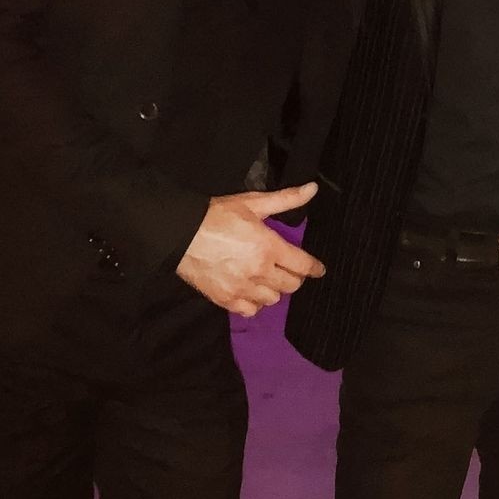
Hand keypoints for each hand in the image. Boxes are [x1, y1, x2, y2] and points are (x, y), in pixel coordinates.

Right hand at [176, 182, 325, 318]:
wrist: (180, 233)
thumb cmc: (217, 215)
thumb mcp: (253, 202)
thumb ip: (286, 199)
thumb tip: (313, 189)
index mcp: (269, 247)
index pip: (303, 265)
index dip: (315, 268)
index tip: (319, 269)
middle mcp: (259, 271)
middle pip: (291, 285)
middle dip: (294, 276)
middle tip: (287, 268)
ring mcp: (242, 288)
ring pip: (272, 299)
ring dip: (274, 290)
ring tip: (267, 278)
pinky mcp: (225, 299)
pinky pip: (250, 310)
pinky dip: (254, 303)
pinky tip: (250, 291)